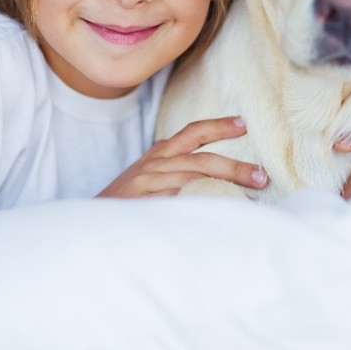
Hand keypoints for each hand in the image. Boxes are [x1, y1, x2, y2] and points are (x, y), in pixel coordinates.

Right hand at [98, 117, 268, 197]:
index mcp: (159, 155)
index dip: (218, 126)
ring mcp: (148, 185)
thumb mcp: (149, 178)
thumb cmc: (125, 203)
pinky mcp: (143, 205)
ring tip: (249, 199)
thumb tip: (217, 177)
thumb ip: (176, 171)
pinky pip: (178, 203)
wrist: (90, 225)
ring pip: (193, 180)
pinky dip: (200, 205)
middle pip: (201, 160)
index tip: (243, 124)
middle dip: (234, 167)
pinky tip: (219, 214)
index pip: (192, 133)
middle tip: (260, 176)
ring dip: (224, 187)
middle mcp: (154, 165)